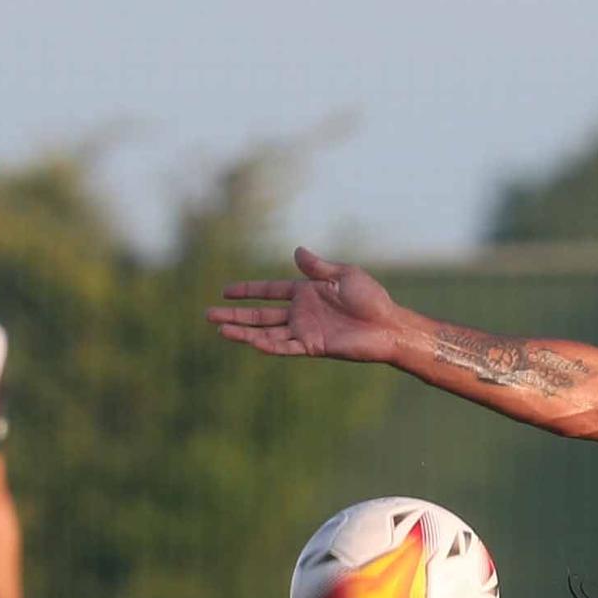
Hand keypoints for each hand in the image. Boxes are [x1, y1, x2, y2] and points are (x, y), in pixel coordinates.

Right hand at [207, 248, 399, 363]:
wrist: (388, 325)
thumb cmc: (372, 298)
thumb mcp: (344, 275)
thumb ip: (317, 267)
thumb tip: (296, 250)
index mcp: (307, 293)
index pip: (270, 291)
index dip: (248, 291)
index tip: (225, 291)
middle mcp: (302, 313)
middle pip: (261, 314)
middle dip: (235, 314)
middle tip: (208, 315)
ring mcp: (305, 331)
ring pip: (267, 333)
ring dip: (243, 332)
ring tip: (219, 330)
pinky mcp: (313, 347)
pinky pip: (285, 347)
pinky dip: (267, 345)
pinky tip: (249, 341)